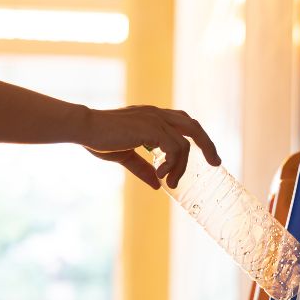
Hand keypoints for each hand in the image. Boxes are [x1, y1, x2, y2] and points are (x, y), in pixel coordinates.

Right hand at [82, 105, 221, 189]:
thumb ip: (143, 168)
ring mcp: (155, 119)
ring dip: (181, 167)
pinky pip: (175, 148)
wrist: (84, 128)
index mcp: (152, 117)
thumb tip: (158, 185)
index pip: (183, 122)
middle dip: (208, 145)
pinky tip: (161, 175)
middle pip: (193, 126)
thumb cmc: (99, 139)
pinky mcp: (151, 128)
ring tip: (171, 183)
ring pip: (185, 143)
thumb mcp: (125, 156)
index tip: (206, 157)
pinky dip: (173, 165)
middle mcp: (157, 114)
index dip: (197, 137)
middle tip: (216, 164)